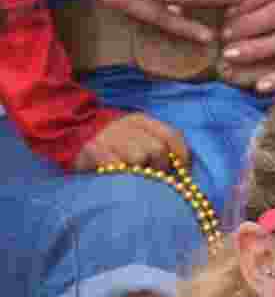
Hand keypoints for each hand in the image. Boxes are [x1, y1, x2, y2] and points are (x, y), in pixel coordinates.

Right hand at [74, 113, 189, 173]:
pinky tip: (120, 176)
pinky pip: (119, 166)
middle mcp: (126, 125)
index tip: (183, 171)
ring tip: (133, 175)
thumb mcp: (135, 135)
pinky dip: (123, 174)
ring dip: (141, 171)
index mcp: (140, 121)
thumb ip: (157, 143)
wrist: (68, 133)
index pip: (172, 135)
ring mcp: (110, 137)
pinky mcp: (95, 149)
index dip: (182, 155)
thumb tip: (181, 166)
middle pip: (158, 149)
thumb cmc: (111, 142)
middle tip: (152, 176)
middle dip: (159, 167)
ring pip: (140, 156)